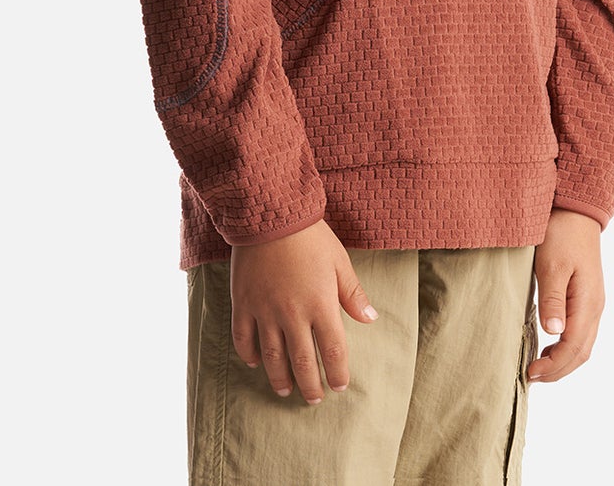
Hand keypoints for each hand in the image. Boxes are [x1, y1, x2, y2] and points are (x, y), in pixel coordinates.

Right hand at [229, 219, 379, 404]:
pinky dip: (249, 354)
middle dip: (309, 385)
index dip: (337, 373)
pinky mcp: (243, 303)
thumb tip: (370, 319)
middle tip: (313, 399)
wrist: (270, 214)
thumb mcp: (339, 261)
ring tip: (285, 391)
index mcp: (320, 304)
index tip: (339, 386)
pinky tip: (256, 362)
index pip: (333, 351)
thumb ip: (353, 294)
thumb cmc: (310, 235)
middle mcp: (292, 314)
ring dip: (280, 378)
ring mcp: (265, 311)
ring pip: (272, 357)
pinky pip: (244, 338)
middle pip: (302, 362)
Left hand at [527, 207, 604, 384]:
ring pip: (583, 344)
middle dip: (558, 370)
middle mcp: (595, 307)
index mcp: (588, 303)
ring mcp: (593, 302)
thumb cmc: (561, 233)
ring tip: (538, 367)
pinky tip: (549, 344)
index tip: (530, 373)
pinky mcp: (586, 296)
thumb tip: (554, 333)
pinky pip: (580, 331)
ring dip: (562, 361)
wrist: (576, 209)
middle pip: (581, 352)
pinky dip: (566, 346)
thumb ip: (553, 299)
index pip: (573, 348)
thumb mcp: (551, 264)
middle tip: (531, 377)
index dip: (553, 366)